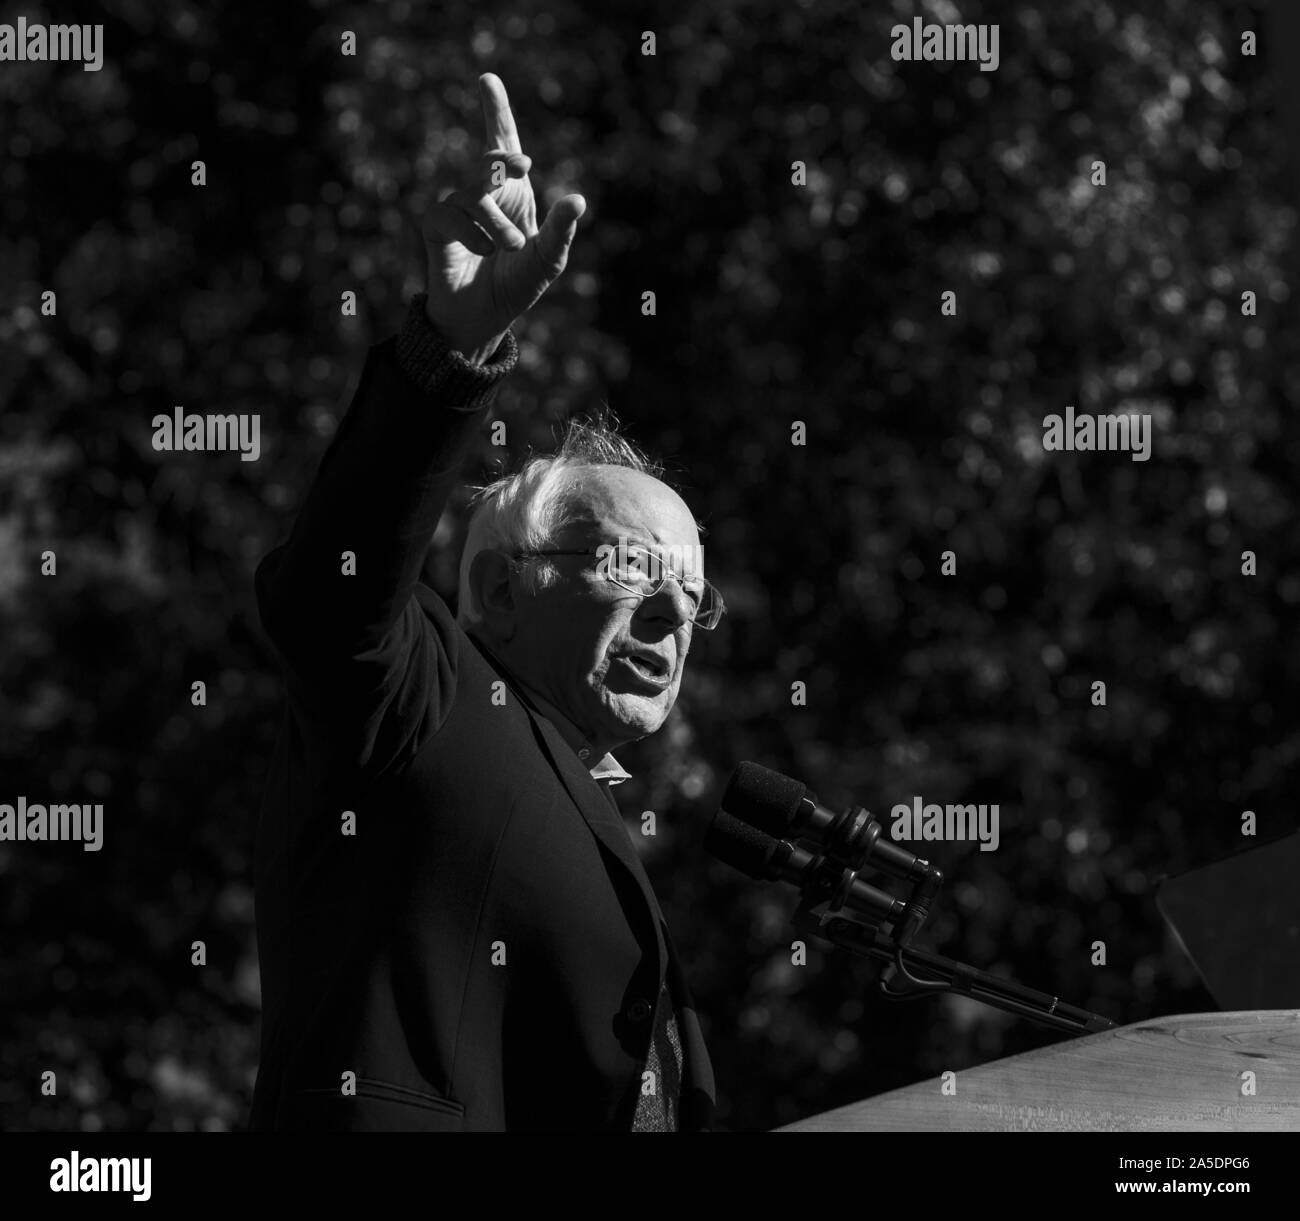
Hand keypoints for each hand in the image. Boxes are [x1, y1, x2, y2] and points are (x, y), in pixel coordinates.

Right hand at [422, 74, 585, 362]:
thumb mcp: (547, 261)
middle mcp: (485, 194)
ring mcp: (458, 208)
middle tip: (525, 166)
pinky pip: (450, 214)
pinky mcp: (436, 226)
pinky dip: (471, 233)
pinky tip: (483, 253)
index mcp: (514, 194)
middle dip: (503, 156)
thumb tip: (578, 199)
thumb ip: (561, 231)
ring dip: (496, 222)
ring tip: (511, 247)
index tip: (487, 80)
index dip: (496, 111)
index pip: (504, 145)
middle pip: (489, 157)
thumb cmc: (516, 286)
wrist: (483, 318)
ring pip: (475, 194)